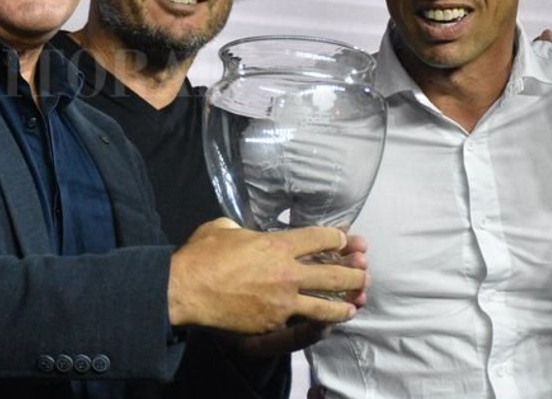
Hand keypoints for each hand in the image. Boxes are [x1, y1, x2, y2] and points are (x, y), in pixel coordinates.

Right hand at [167, 218, 366, 333]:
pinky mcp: (273, 322)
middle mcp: (288, 273)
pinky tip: (322, 322)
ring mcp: (283, 301)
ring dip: (345, 304)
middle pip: (335, 274)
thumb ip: (241, 228)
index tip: (345, 239)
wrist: (187, 290)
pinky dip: (313, 320)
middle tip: (364, 273)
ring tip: (355, 305)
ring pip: (327, 306)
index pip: (321, 238)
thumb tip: (242, 232)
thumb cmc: (202, 256)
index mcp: (278, 245)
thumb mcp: (222, 228)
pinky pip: (300, 320)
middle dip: (355, 273)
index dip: (338, 237)